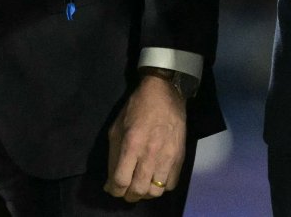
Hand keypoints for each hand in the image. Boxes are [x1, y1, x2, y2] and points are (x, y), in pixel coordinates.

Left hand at [106, 70, 186, 200]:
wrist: (164, 94)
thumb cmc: (136, 108)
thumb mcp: (116, 127)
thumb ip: (113, 155)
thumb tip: (111, 179)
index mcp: (131, 144)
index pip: (120, 180)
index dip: (113, 190)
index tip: (111, 188)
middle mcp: (150, 154)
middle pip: (138, 190)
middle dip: (128, 195)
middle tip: (124, 191)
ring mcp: (167, 158)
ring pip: (155, 192)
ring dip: (144, 193)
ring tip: (140, 186)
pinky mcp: (180, 158)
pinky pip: (170, 185)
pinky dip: (160, 188)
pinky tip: (154, 179)